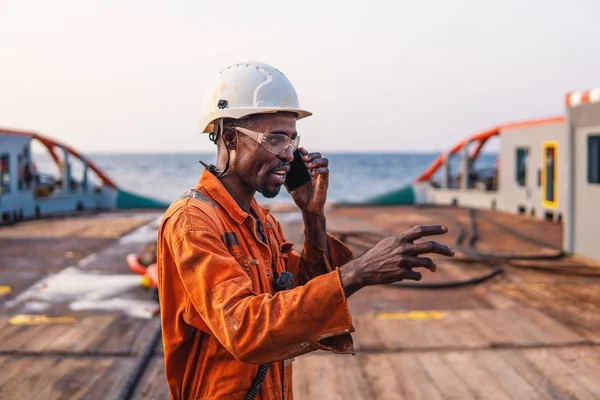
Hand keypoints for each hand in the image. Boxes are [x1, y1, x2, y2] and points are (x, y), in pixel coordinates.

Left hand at [288, 147, 328, 214]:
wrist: (307, 208)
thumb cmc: (299, 196)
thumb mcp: (290, 185)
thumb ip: (286, 176)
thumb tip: (279, 167)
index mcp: (307, 169)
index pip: (308, 155)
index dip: (305, 151)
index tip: (299, 150)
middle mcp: (315, 170)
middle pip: (318, 155)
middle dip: (311, 155)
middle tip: (303, 159)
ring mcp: (320, 175)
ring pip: (324, 160)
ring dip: (316, 161)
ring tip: (307, 166)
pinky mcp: (325, 180)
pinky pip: (326, 170)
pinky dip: (318, 170)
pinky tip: (311, 174)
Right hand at [340, 225, 454, 295]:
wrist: (364, 269)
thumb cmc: (377, 255)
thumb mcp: (389, 242)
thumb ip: (404, 239)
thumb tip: (418, 236)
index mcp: (400, 239)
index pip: (420, 230)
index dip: (434, 229)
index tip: (445, 229)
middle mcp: (404, 249)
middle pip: (430, 246)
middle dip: (444, 249)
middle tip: (452, 252)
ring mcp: (403, 262)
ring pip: (427, 262)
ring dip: (432, 265)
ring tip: (433, 267)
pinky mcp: (402, 273)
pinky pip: (418, 275)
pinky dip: (419, 275)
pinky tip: (416, 275)